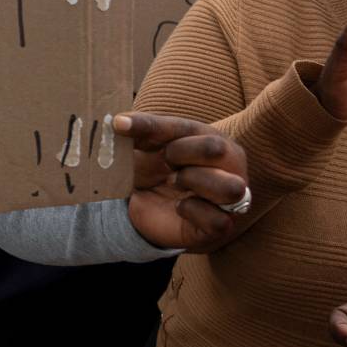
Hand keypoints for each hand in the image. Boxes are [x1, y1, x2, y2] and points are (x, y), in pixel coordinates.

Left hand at [118, 113, 249, 250]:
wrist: (151, 205)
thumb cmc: (155, 167)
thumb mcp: (144, 147)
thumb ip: (135, 132)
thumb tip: (116, 121)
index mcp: (210, 137)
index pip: (183, 127)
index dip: (149, 126)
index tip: (118, 125)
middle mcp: (229, 164)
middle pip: (215, 148)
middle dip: (180, 152)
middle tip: (164, 160)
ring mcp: (230, 195)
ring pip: (230, 187)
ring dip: (195, 181)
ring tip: (174, 182)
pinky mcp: (221, 224)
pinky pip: (218, 220)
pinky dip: (194, 212)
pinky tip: (179, 207)